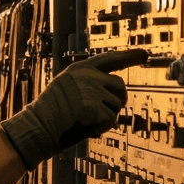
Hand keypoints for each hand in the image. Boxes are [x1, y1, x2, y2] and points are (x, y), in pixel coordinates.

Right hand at [0, 49, 148, 167]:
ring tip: (85, 121)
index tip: (145, 55)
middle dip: (117, 101)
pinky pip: (111, 119)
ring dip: (107, 117)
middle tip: (101, 114)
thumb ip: (89, 85)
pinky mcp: (94, 107)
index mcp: (79, 69)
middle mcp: (87, 76)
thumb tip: (117, 95)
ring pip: (117, 105)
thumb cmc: (51, 114)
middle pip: (119, 85)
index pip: (109, 59)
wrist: (38, 128)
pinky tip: (86, 128)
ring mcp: (90, 90)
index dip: (129, 57)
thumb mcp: (67, 90)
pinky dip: (102, 128)